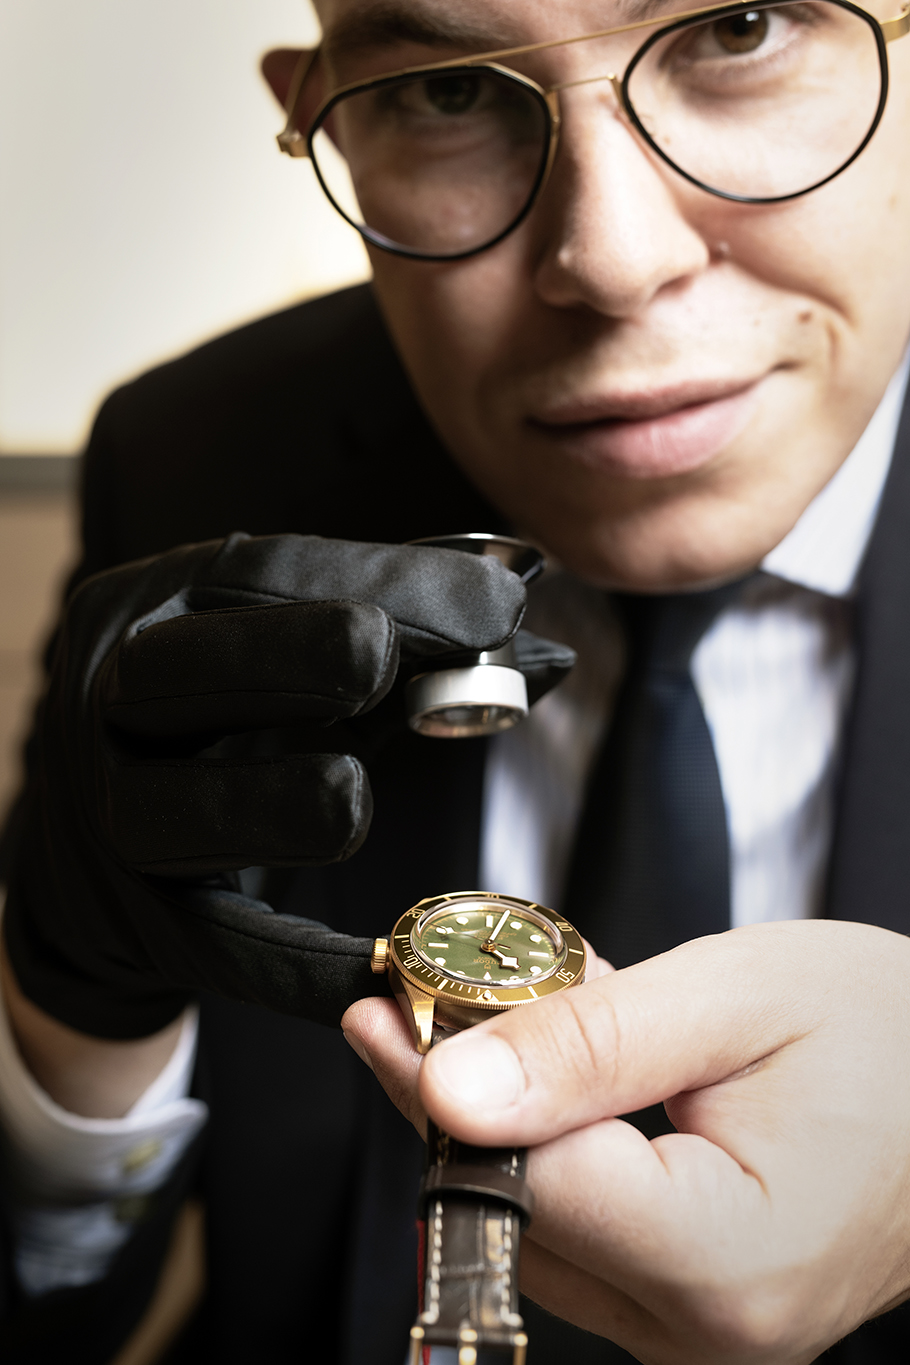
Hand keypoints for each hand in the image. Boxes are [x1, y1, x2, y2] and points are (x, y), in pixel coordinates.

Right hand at [3, 532, 571, 1038]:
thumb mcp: (303, 667)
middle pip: (179, 673)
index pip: (266, 576)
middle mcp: (109, 705)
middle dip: (285, 655)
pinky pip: (221, 950)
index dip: (380, 583)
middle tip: (383, 659)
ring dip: (269, 805)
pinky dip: (298, 967)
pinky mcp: (144, 927)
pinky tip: (378, 967)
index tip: (495, 602)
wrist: (105, 858)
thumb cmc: (230, 732)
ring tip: (350, 800)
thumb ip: (409, 648)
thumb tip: (542, 653)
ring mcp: (112, 821)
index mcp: (159, 609)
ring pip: (172, 813)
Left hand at [343, 921, 909, 1363]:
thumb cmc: (886, 1036)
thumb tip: (450, 1087)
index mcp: (725, 1257)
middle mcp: (709, 1328)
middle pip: (514, 1211)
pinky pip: (579, 1238)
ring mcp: (700, 1335)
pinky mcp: (692, 1315)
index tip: (383, 1014)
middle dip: (457, 1099)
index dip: (433, 1088)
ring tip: (505, 1022)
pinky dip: (550, 1154)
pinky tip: (556, 1080)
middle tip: (430, 1000)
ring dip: (501, 1123)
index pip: (522, 1178)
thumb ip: (589, 1045)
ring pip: (535, 1229)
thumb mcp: (733, 999)